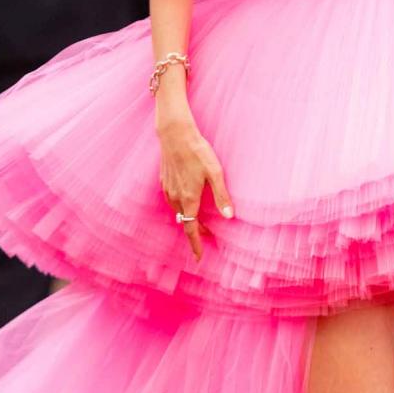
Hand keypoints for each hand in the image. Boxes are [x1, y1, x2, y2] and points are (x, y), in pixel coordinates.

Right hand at [156, 109, 234, 262]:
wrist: (175, 134)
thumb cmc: (197, 152)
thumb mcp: (215, 173)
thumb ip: (221, 196)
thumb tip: (229, 217)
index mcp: (189, 198)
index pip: (191, 228)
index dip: (195, 244)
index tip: (198, 257)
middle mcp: (176, 197)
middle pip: (185, 221)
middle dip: (195, 231)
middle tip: (208, 235)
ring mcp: (168, 189)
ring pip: (177, 211)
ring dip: (188, 218)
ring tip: (199, 219)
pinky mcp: (164, 181)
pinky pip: (172, 200)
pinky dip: (181, 207)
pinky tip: (187, 200)